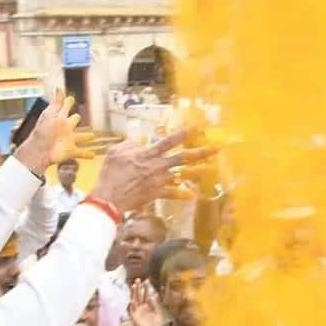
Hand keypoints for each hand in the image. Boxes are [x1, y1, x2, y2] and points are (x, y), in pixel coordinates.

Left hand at [14, 91, 94, 175]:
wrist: (40, 149)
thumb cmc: (44, 130)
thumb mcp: (51, 113)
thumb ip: (57, 102)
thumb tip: (59, 87)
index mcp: (60, 118)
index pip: (66, 108)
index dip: (68, 103)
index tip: (70, 99)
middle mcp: (65, 128)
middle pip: (72, 122)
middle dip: (75, 119)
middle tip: (77, 117)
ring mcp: (68, 140)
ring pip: (80, 137)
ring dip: (86, 137)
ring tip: (93, 136)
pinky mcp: (70, 151)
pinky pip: (81, 152)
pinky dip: (87, 154)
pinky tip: (94, 155)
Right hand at [90, 130, 217, 212]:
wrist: (109, 197)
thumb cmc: (110, 173)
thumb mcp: (115, 152)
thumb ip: (129, 144)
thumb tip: (139, 140)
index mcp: (147, 154)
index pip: (168, 141)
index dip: (182, 134)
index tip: (196, 128)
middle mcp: (157, 166)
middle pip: (183, 157)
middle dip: (201, 152)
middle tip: (216, 148)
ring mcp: (159, 180)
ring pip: (182, 174)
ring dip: (198, 172)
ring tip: (212, 169)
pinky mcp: (157, 193)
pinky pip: (172, 193)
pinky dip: (182, 194)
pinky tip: (194, 195)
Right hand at [128, 280, 163, 325]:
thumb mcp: (158, 315)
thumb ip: (156, 306)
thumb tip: (153, 296)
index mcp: (147, 306)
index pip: (146, 295)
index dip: (146, 288)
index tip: (147, 280)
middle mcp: (141, 307)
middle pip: (139, 295)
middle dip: (138, 288)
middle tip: (138, 279)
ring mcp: (137, 312)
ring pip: (134, 300)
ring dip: (133, 293)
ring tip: (133, 286)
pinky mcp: (134, 318)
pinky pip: (131, 310)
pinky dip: (131, 305)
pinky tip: (132, 300)